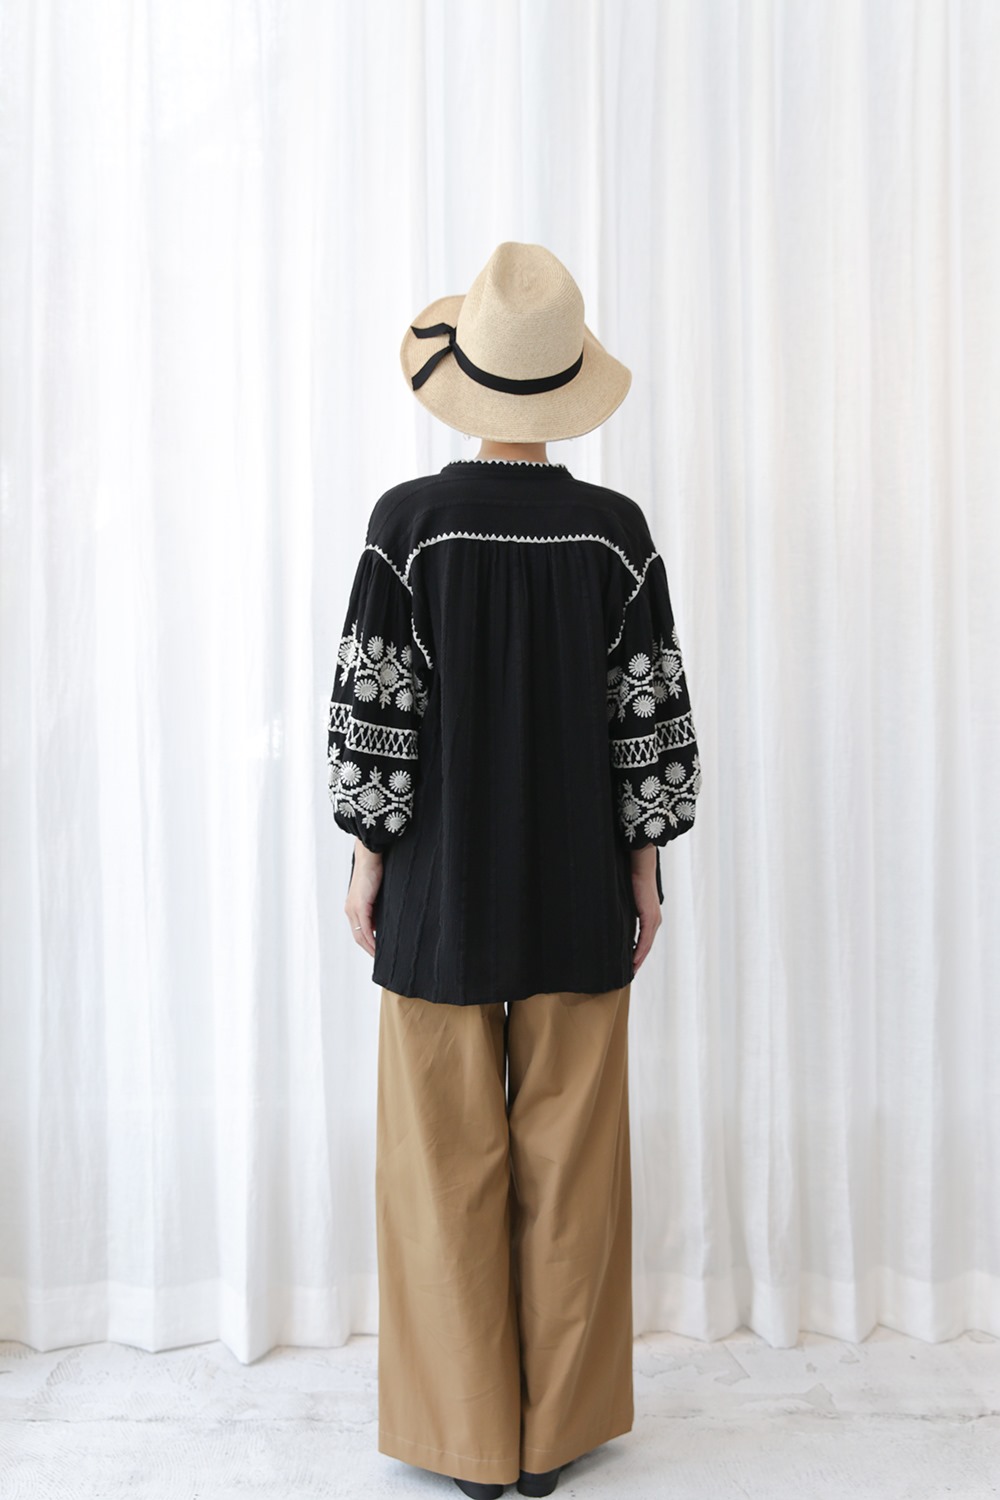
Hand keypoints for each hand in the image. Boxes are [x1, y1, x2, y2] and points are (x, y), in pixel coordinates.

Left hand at [345, 840, 382, 956]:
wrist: (370, 858)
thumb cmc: (375, 872)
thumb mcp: (376, 895)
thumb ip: (377, 908)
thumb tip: (382, 923)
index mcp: (353, 907)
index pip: (358, 931)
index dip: (367, 943)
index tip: (377, 952)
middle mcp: (350, 910)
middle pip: (357, 937)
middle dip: (368, 949)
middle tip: (379, 959)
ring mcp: (353, 909)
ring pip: (360, 935)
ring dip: (370, 947)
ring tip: (379, 956)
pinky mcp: (360, 906)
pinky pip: (364, 928)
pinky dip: (371, 939)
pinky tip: (378, 947)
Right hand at [630, 844, 661, 972]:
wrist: (640, 867)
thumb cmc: (632, 880)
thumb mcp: (627, 901)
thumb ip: (624, 912)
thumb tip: (613, 919)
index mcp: (649, 918)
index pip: (644, 941)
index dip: (637, 954)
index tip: (629, 965)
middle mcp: (654, 921)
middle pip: (646, 947)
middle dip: (638, 961)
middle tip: (629, 974)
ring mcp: (653, 920)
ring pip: (646, 946)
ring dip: (638, 959)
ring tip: (630, 971)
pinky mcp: (650, 917)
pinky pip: (645, 939)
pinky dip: (639, 951)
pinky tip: (633, 960)